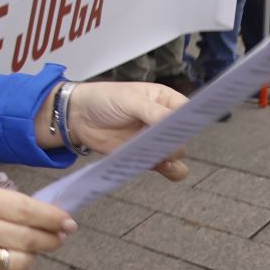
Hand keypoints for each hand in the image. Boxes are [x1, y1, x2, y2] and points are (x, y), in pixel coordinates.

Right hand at [0, 180, 74, 269]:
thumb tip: (34, 213)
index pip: (24, 209)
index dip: (52, 217)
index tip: (67, 221)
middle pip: (28, 238)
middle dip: (51, 238)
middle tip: (59, 236)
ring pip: (21, 262)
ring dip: (33, 256)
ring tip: (29, 249)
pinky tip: (14, 267)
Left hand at [63, 82, 189, 180]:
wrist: (77, 116)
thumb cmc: (102, 99)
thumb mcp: (128, 99)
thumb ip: (152, 112)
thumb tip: (175, 124)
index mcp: (164, 100)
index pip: (188, 111)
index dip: (191, 120)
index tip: (187, 127)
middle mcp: (163, 121)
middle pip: (184, 136)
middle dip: (176, 141)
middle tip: (162, 141)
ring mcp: (154, 140)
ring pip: (178, 155)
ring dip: (174, 158)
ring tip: (163, 157)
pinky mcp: (144, 156)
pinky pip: (165, 167)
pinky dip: (167, 170)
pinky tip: (159, 165)